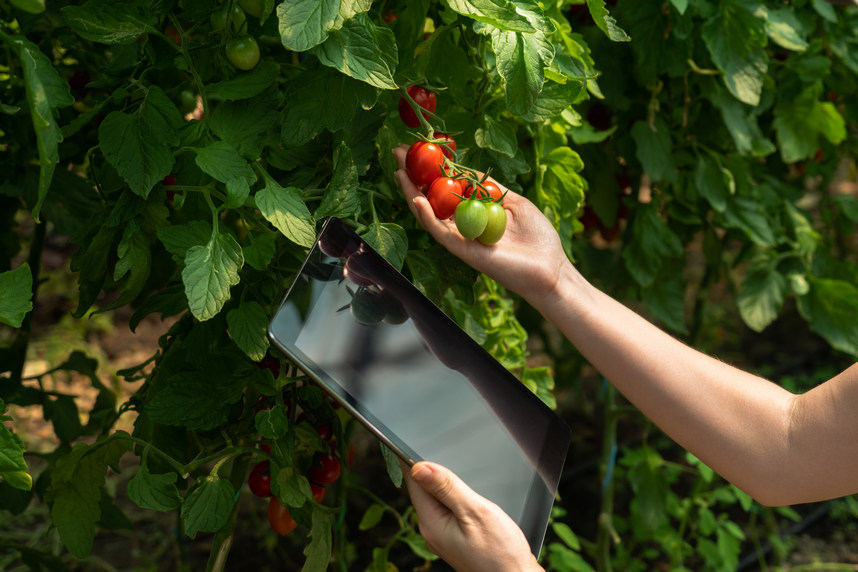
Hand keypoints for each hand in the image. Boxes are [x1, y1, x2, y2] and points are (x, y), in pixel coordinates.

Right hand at [393, 145, 568, 305]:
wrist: (550, 266)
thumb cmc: (537, 237)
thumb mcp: (514, 202)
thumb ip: (490, 187)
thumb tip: (467, 170)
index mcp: (473, 212)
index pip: (446, 187)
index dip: (431, 169)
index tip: (418, 148)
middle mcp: (462, 224)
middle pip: (430, 197)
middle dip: (413, 175)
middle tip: (398, 152)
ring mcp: (460, 237)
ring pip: (428, 214)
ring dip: (411, 192)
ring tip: (399, 171)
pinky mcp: (463, 250)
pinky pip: (439, 231)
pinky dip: (426, 216)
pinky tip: (416, 198)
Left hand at [403, 461, 542, 571]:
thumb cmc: (501, 552)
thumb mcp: (475, 512)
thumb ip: (447, 487)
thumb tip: (419, 467)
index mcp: (431, 522)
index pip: (414, 481)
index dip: (419, 459)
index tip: (425, 442)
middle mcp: (431, 529)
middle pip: (424, 488)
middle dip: (436, 470)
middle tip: (451, 454)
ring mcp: (442, 534)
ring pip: (437, 498)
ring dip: (447, 483)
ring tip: (462, 474)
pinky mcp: (454, 537)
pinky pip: (448, 509)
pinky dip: (455, 496)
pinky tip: (468, 494)